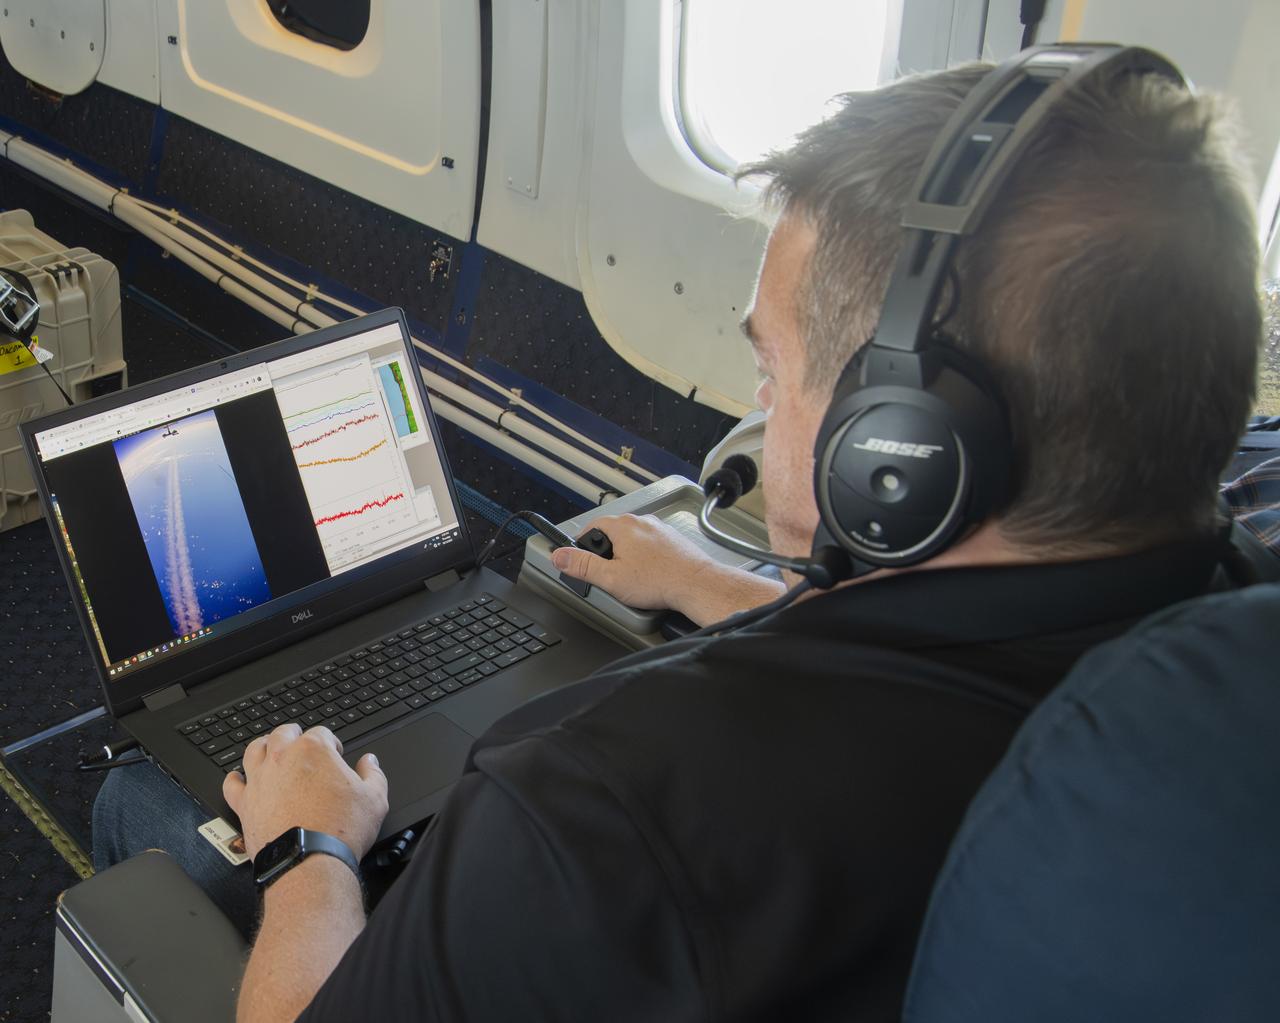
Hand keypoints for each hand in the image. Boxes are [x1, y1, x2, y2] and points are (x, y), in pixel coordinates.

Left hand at [223, 725, 388, 861]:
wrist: (309, 861)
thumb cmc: (339, 830)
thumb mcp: (375, 798)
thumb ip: (373, 774)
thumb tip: (370, 763)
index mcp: (314, 750)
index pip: (321, 732)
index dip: (331, 742)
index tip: (336, 753)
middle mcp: (283, 758)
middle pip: (283, 733)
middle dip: (294, 734)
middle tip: (301, 742)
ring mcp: (260, 780)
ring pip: (254, 750)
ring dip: (263, 747)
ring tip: (270, 750)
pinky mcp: (245, 804)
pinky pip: (232, 784)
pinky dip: (235, 779)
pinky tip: (238, 778)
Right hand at [550, 513, 718, 613]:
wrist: (696, 584)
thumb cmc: (660, 581)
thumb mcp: (611, 578)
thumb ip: (582, 566)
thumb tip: (559, 556)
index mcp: (623, 526)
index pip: (592, 525)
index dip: (582, 542)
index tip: (579, 556)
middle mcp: (641, 521)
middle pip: (613, 532)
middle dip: (606, 551)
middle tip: (606, 572)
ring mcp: (659, 529)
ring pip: (633, 538)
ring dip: (627, 554)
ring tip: (630, 577)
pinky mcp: (672, 539)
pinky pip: (651, 544)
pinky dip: (645, 557)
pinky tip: (649, 574)